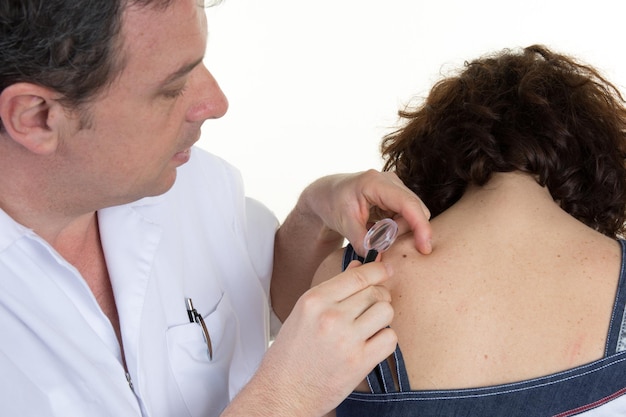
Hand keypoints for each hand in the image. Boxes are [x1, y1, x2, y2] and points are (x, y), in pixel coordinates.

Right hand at [228, 261, 395, 416]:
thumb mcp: (304, 313)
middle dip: (379, 296)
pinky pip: (390, 339)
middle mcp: (331, 316)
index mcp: (314, 300)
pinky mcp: (360, 362)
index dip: (377, 270)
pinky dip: (385, 339)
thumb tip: (358, 267)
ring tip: (369, 326)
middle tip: (371, 307)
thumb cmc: (291, 354)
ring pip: (386, 312)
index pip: (357, 276)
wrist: (283, 393)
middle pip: (375, 292)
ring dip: (383, 318)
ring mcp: (347, 339)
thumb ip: (332, 289)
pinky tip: (371, 344)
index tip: (386, 269)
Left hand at [299, 170, 431, 256]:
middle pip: (415, 210)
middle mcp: (391, 181)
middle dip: (406, 232)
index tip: (424, 248)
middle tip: (381, 243)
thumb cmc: (333, 204)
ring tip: (374, 234)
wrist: (327, 195)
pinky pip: (407, 217)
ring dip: (399, 231)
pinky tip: (378, 230)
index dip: (420, 226)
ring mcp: (395, 188)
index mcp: (376, 183)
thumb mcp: (344, 224)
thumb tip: (378, 259)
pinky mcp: (396, 197)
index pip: (408, 204)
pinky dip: (396, 229)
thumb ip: (362, 241)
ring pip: (413, 216)